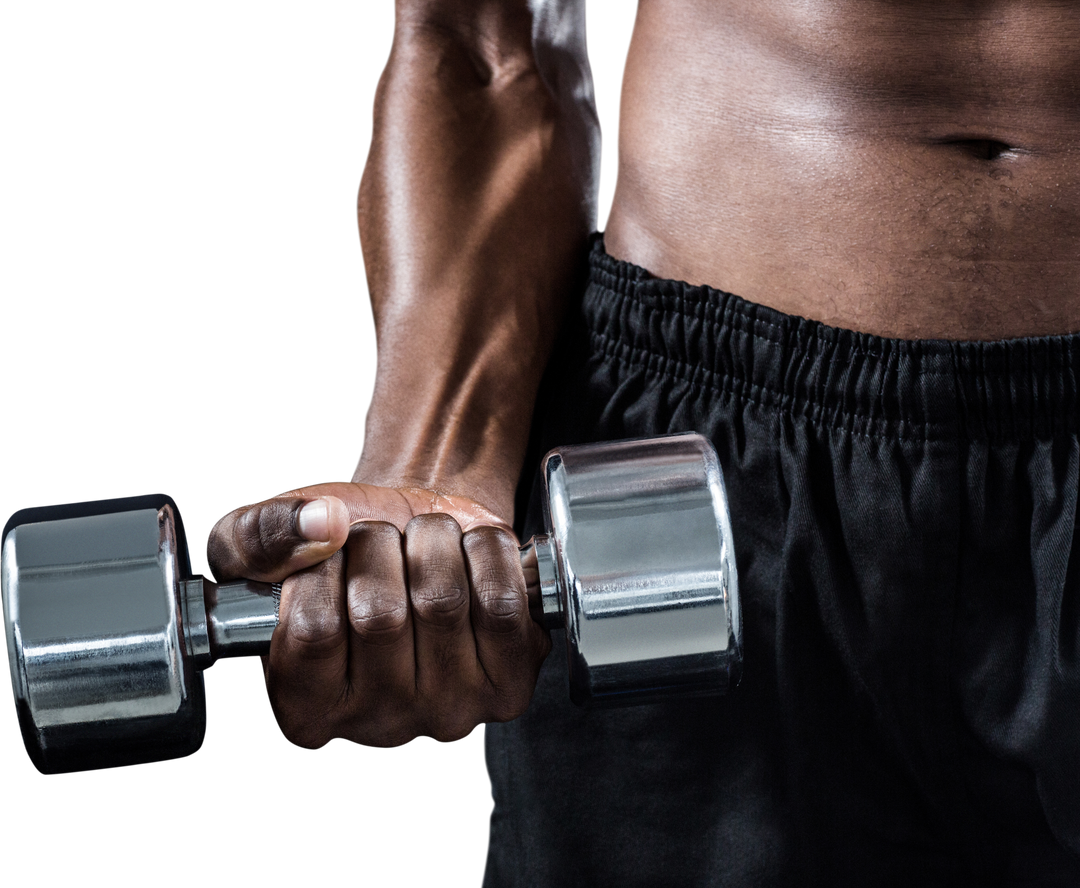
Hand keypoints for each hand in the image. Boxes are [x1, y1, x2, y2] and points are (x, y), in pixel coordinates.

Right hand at [204, 482, 551, 748]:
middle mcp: (376, 728)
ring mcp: (447, 714)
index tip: (330, 550)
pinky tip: (469, 553)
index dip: (322, 567)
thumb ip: (259, 533)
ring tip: (422, 544)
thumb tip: (318, 525)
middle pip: (379, 613)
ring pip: (441, 599)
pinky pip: (500, 602)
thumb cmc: (342, 551)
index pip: (310, 630)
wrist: (417, 535)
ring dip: (432, 540)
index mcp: (304, 708)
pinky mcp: (506, 686)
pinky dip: (488, 552)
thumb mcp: (270, 538)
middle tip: (380, 539)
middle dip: (379, 543)